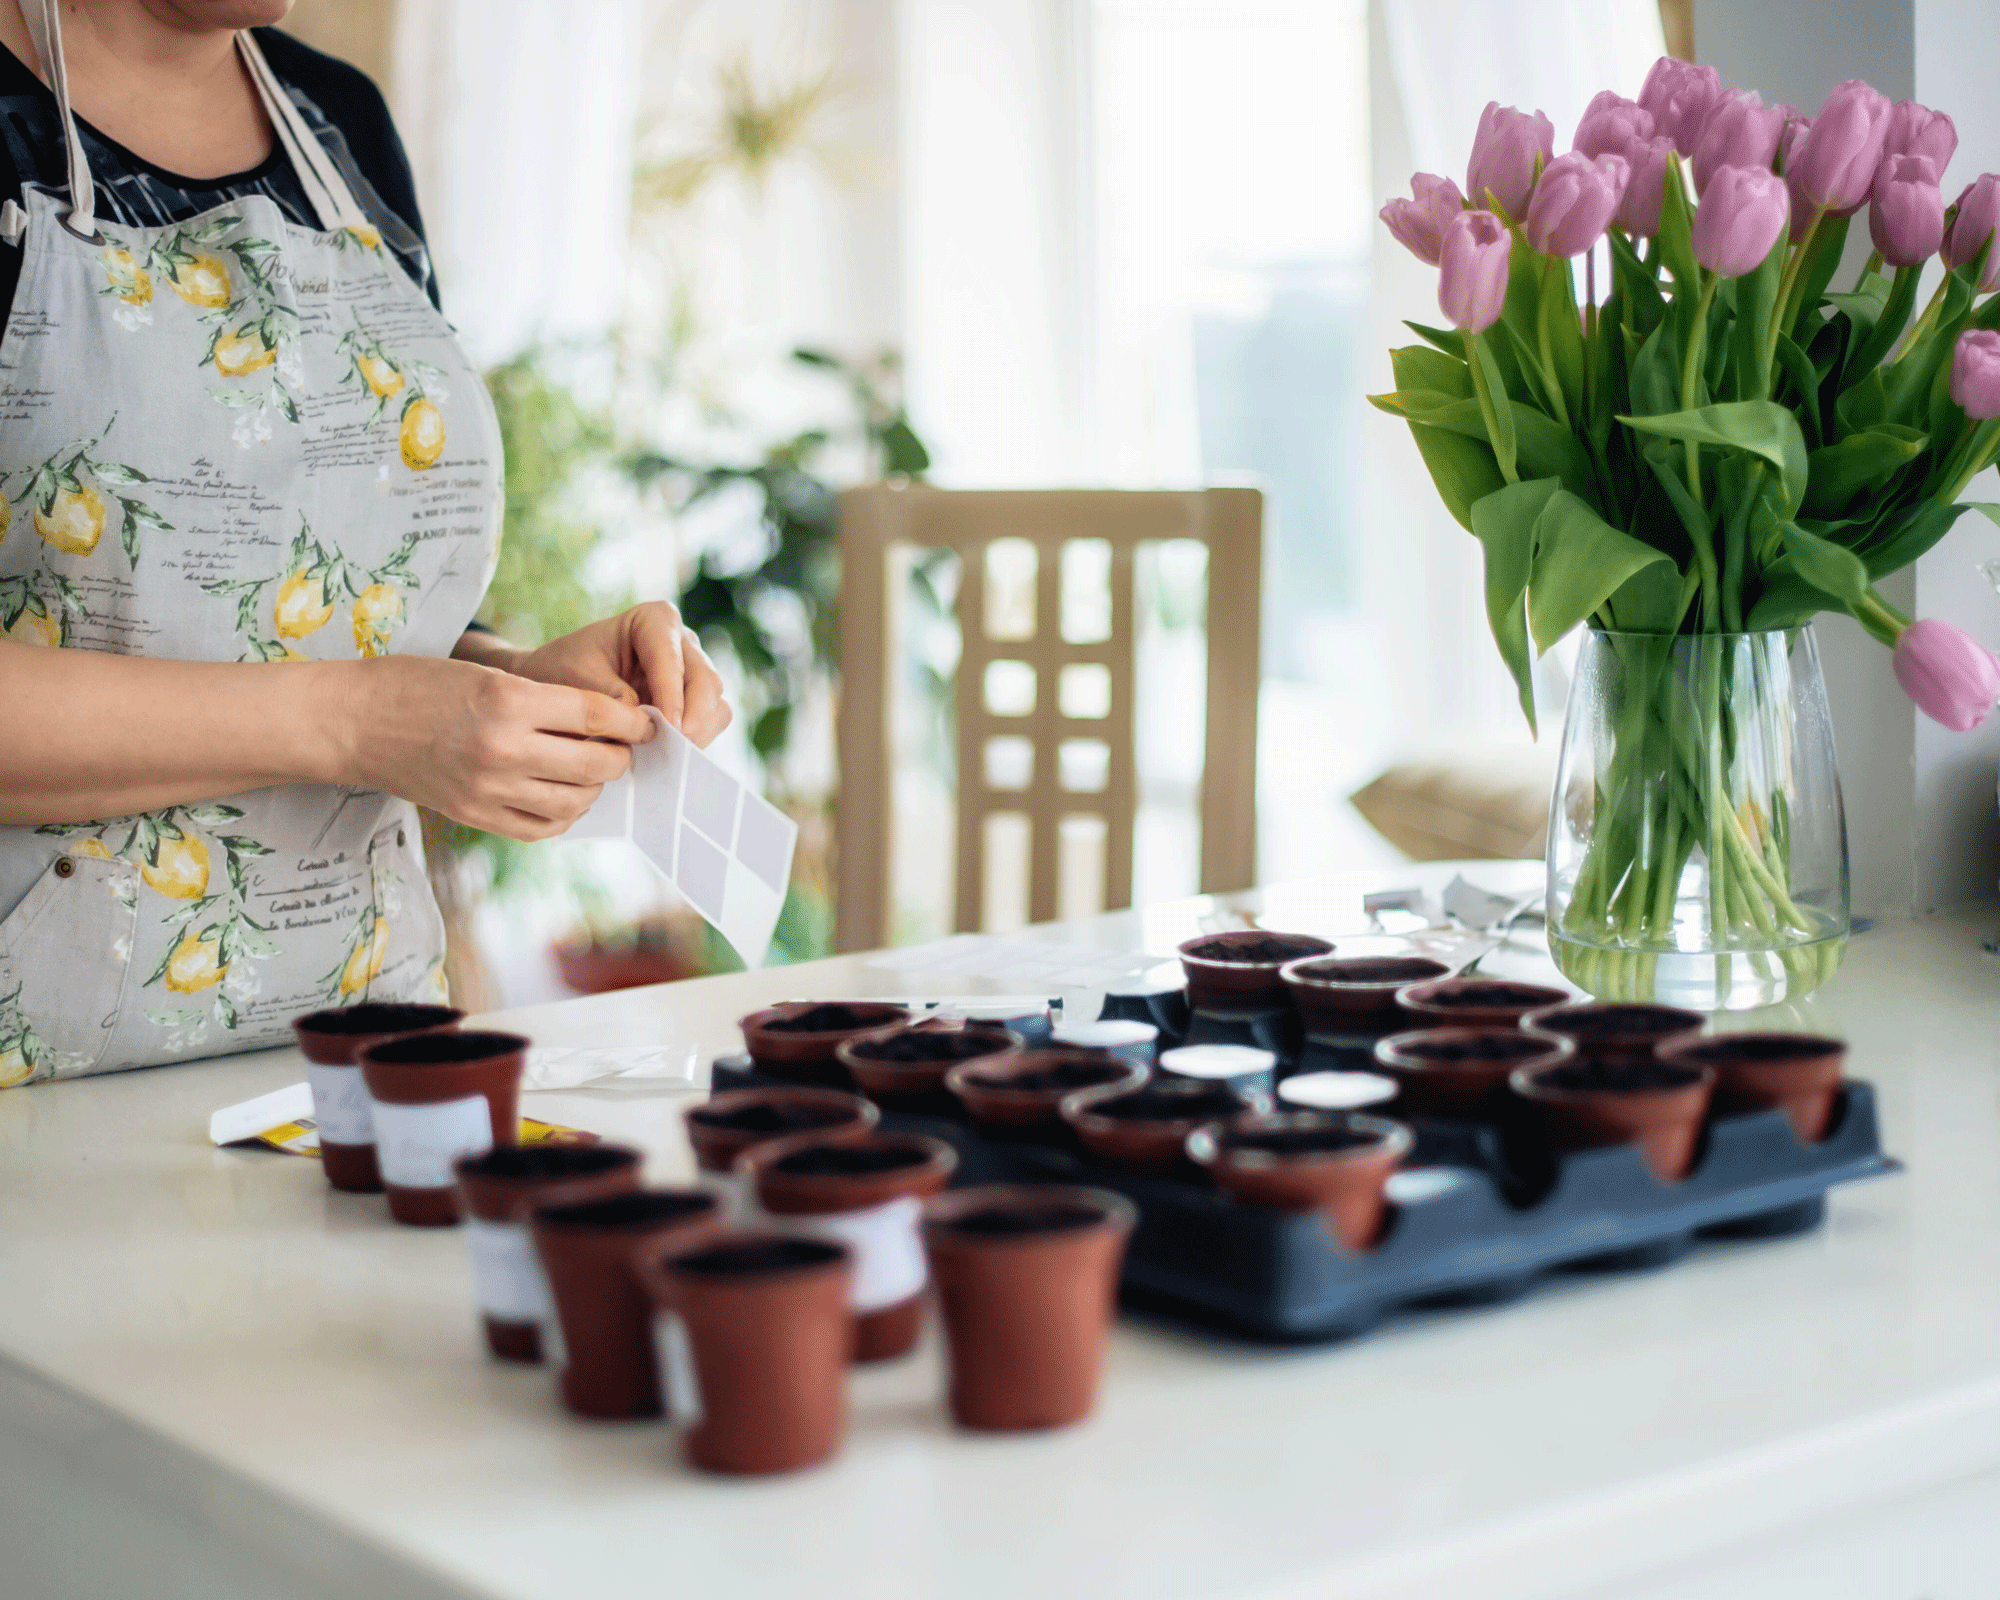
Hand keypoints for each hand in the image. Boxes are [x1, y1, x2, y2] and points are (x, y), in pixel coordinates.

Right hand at [337, 656, 651, 840]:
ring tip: (591, 770)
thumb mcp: (485, 674)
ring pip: (575, 801)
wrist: (352, 722)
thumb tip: (607, 727)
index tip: (643, 722)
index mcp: (507, 701)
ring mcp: (487, 790)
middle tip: (621, 747)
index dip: (630, 721)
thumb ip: (544, 701)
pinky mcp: (474, 816)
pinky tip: (562, 795)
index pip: (597, 716)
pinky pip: (542, 828)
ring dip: (594, 788)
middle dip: (619, 756)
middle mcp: (501, 749)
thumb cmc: (418, 685)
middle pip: (595, 764)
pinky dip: (563, 814)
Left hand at [505, 602, 732, 745]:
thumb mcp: (575, 679)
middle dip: (695, 716)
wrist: (558, 683)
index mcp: (653, 621)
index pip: (670, 656)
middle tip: (678, 748)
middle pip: (705, 680)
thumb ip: (608, 697)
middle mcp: (681, 642)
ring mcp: (692, 671)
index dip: (671, 693)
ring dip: (699, 731)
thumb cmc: (565, 670)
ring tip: (674, 755)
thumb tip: (642, 722)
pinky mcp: (694, 699)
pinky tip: (672, 753)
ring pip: (715, 701)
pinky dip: (698, 738)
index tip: (667, 727)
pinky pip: (712, 719)